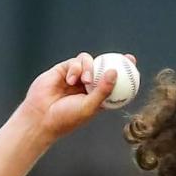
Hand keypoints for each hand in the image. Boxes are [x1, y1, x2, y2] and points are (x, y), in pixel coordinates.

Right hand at [17, 52, 137, 140]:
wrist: (41, 117)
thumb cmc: (67, 117)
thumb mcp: (89, 106)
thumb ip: (103, 90)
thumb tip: (115, 72)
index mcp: (98, 98)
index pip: (115, 84)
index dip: (125, 75)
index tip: (134, 67)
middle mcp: (88, 86)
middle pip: (105, 68)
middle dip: (117, 61)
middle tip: (126, 58)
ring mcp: (76, 77)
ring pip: (90, 63)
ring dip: (89, 69)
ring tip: (85, 81)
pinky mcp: (64, 70)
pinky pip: (75, 62)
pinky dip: (75, 69)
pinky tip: (71, 80)